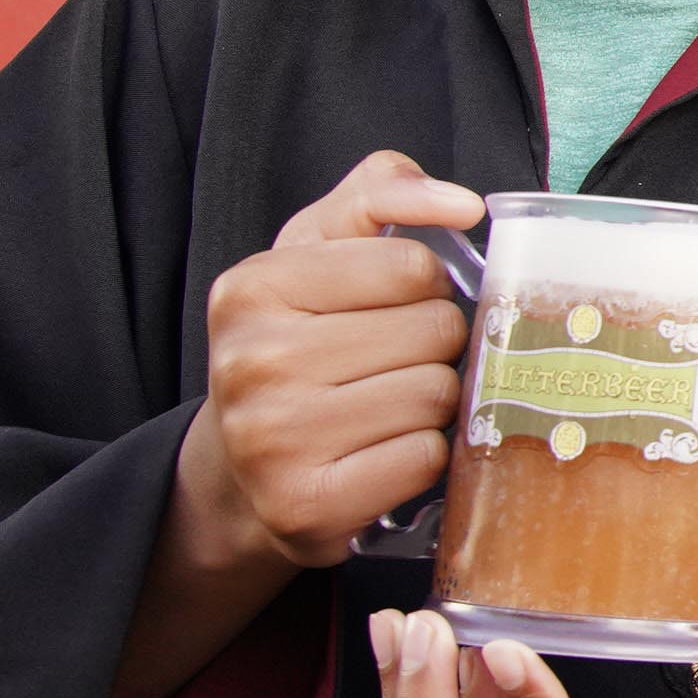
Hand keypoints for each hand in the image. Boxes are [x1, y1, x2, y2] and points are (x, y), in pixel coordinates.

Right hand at [178, 150, 481, 573]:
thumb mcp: (318, 250)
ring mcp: (273, 440)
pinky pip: (426, 458)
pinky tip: (383, 452)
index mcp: (251, 287)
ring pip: (437, 395)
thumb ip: (381, 192)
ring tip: (387, 405)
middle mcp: (253, 361)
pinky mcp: (306, 505)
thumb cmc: (295, 344)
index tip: (395, 304)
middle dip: (434, 344)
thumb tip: (460, 202)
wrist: (237, 472)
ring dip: (434, 401)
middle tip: (393, 362)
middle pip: (434, 330)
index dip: (425, 285)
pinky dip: (424, 455)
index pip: (413, 265)